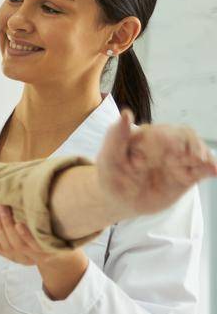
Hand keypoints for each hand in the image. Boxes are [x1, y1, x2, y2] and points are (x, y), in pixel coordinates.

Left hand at [0, 205, 87, 299]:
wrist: (54, 258)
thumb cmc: (59, 238)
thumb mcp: (62, 233)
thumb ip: (53, 223)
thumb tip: (52, 201)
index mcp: (47, 253)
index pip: (35, 246)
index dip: (26, 236)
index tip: (19, 224)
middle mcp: (32, 259)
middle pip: (16, 244)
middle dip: (7, 224)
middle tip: (1, 206)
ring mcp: (20, 260)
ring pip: (5, 245)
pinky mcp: (10, 258)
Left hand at [95, 109, 215, 220]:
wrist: (119, 200)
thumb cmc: (111, 175)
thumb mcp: (108, 158)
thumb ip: (116, 136)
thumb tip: (126, 113)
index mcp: (150, 136)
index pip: (166, 131)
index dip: (172, 139)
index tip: (172, 152)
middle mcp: (168, 144)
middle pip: (187, 139)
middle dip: (193, 147)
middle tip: (194, 158)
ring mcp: (179, 159)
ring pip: (198, 152)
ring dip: (204, 156)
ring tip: (206, 165)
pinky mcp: (188, 174)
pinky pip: (203, 169)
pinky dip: (211, 168)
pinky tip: (213, 172)